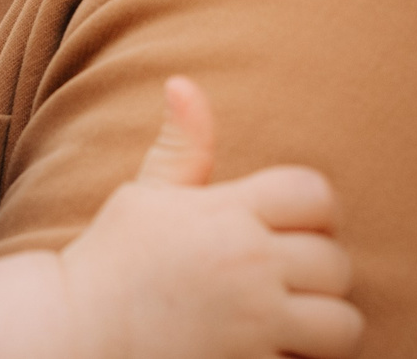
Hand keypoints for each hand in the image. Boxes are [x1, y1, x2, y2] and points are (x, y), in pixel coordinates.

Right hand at [0, 78, 361, 358]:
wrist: (73, 336)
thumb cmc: (111, 265)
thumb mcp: (145, 198)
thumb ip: (182, 147)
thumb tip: (183, 84)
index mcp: (227, 213)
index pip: (316, 195)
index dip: (315, 213)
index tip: (296, 232)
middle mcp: (248, 264)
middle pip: (336, 262)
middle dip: (320, 276)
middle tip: (288, 285)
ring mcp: (253, 322)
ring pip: (343, 324)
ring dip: (325, 326)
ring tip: (292, 325)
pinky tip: (270, 353)